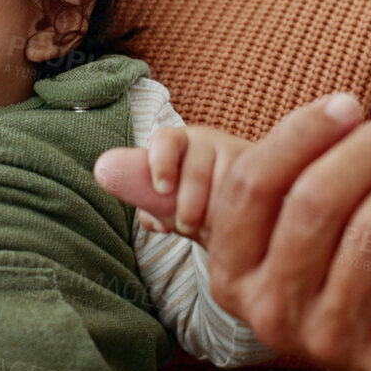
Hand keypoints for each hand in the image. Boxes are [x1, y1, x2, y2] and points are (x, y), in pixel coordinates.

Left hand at [96, 125, 250, 238]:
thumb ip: (141, 191)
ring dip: (216, 212)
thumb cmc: (197, 203)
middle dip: (189, 204)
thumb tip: (105, 173)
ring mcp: (239, 153)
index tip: (161, 188)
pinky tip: (237, 225)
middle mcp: (208, 142)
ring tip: (213, 229)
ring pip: (226, 183)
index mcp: (178, 145)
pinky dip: (242, 213)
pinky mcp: (264, 170)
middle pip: (196, 168)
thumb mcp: (167, 200)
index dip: (160, 162)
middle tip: (187, 226)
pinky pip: (254, 192)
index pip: (165, 141)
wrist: (245, 210)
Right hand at [102, 94, 370, 370]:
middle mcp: (270, 313)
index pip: (252, 186)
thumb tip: (106, 165)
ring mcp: (331, 341)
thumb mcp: (259, 226)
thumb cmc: (319, 259)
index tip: (349, 102)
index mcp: (230, 272)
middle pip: (315, 206)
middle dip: (365, 151)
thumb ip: (187, 185)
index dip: (303, 133)